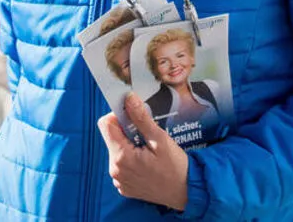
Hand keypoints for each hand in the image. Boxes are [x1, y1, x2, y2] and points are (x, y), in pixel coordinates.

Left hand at [97, 93, 188, 210]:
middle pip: (111, 138)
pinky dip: (131, 160)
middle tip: (146, 134)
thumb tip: (129, 98)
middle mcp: (115, 170)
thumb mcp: (160, 139)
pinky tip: (147, 163)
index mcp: (121, 157)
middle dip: (126, 131)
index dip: (117, 115)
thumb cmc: (176, 167)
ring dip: (128, 145)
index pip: (105, 125)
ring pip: (116, 151)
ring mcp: (119, 180)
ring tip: (148, 150)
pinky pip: (121, 166)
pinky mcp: (124, 186)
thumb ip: (141, 118)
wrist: (187, 193)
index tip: (132, 115)